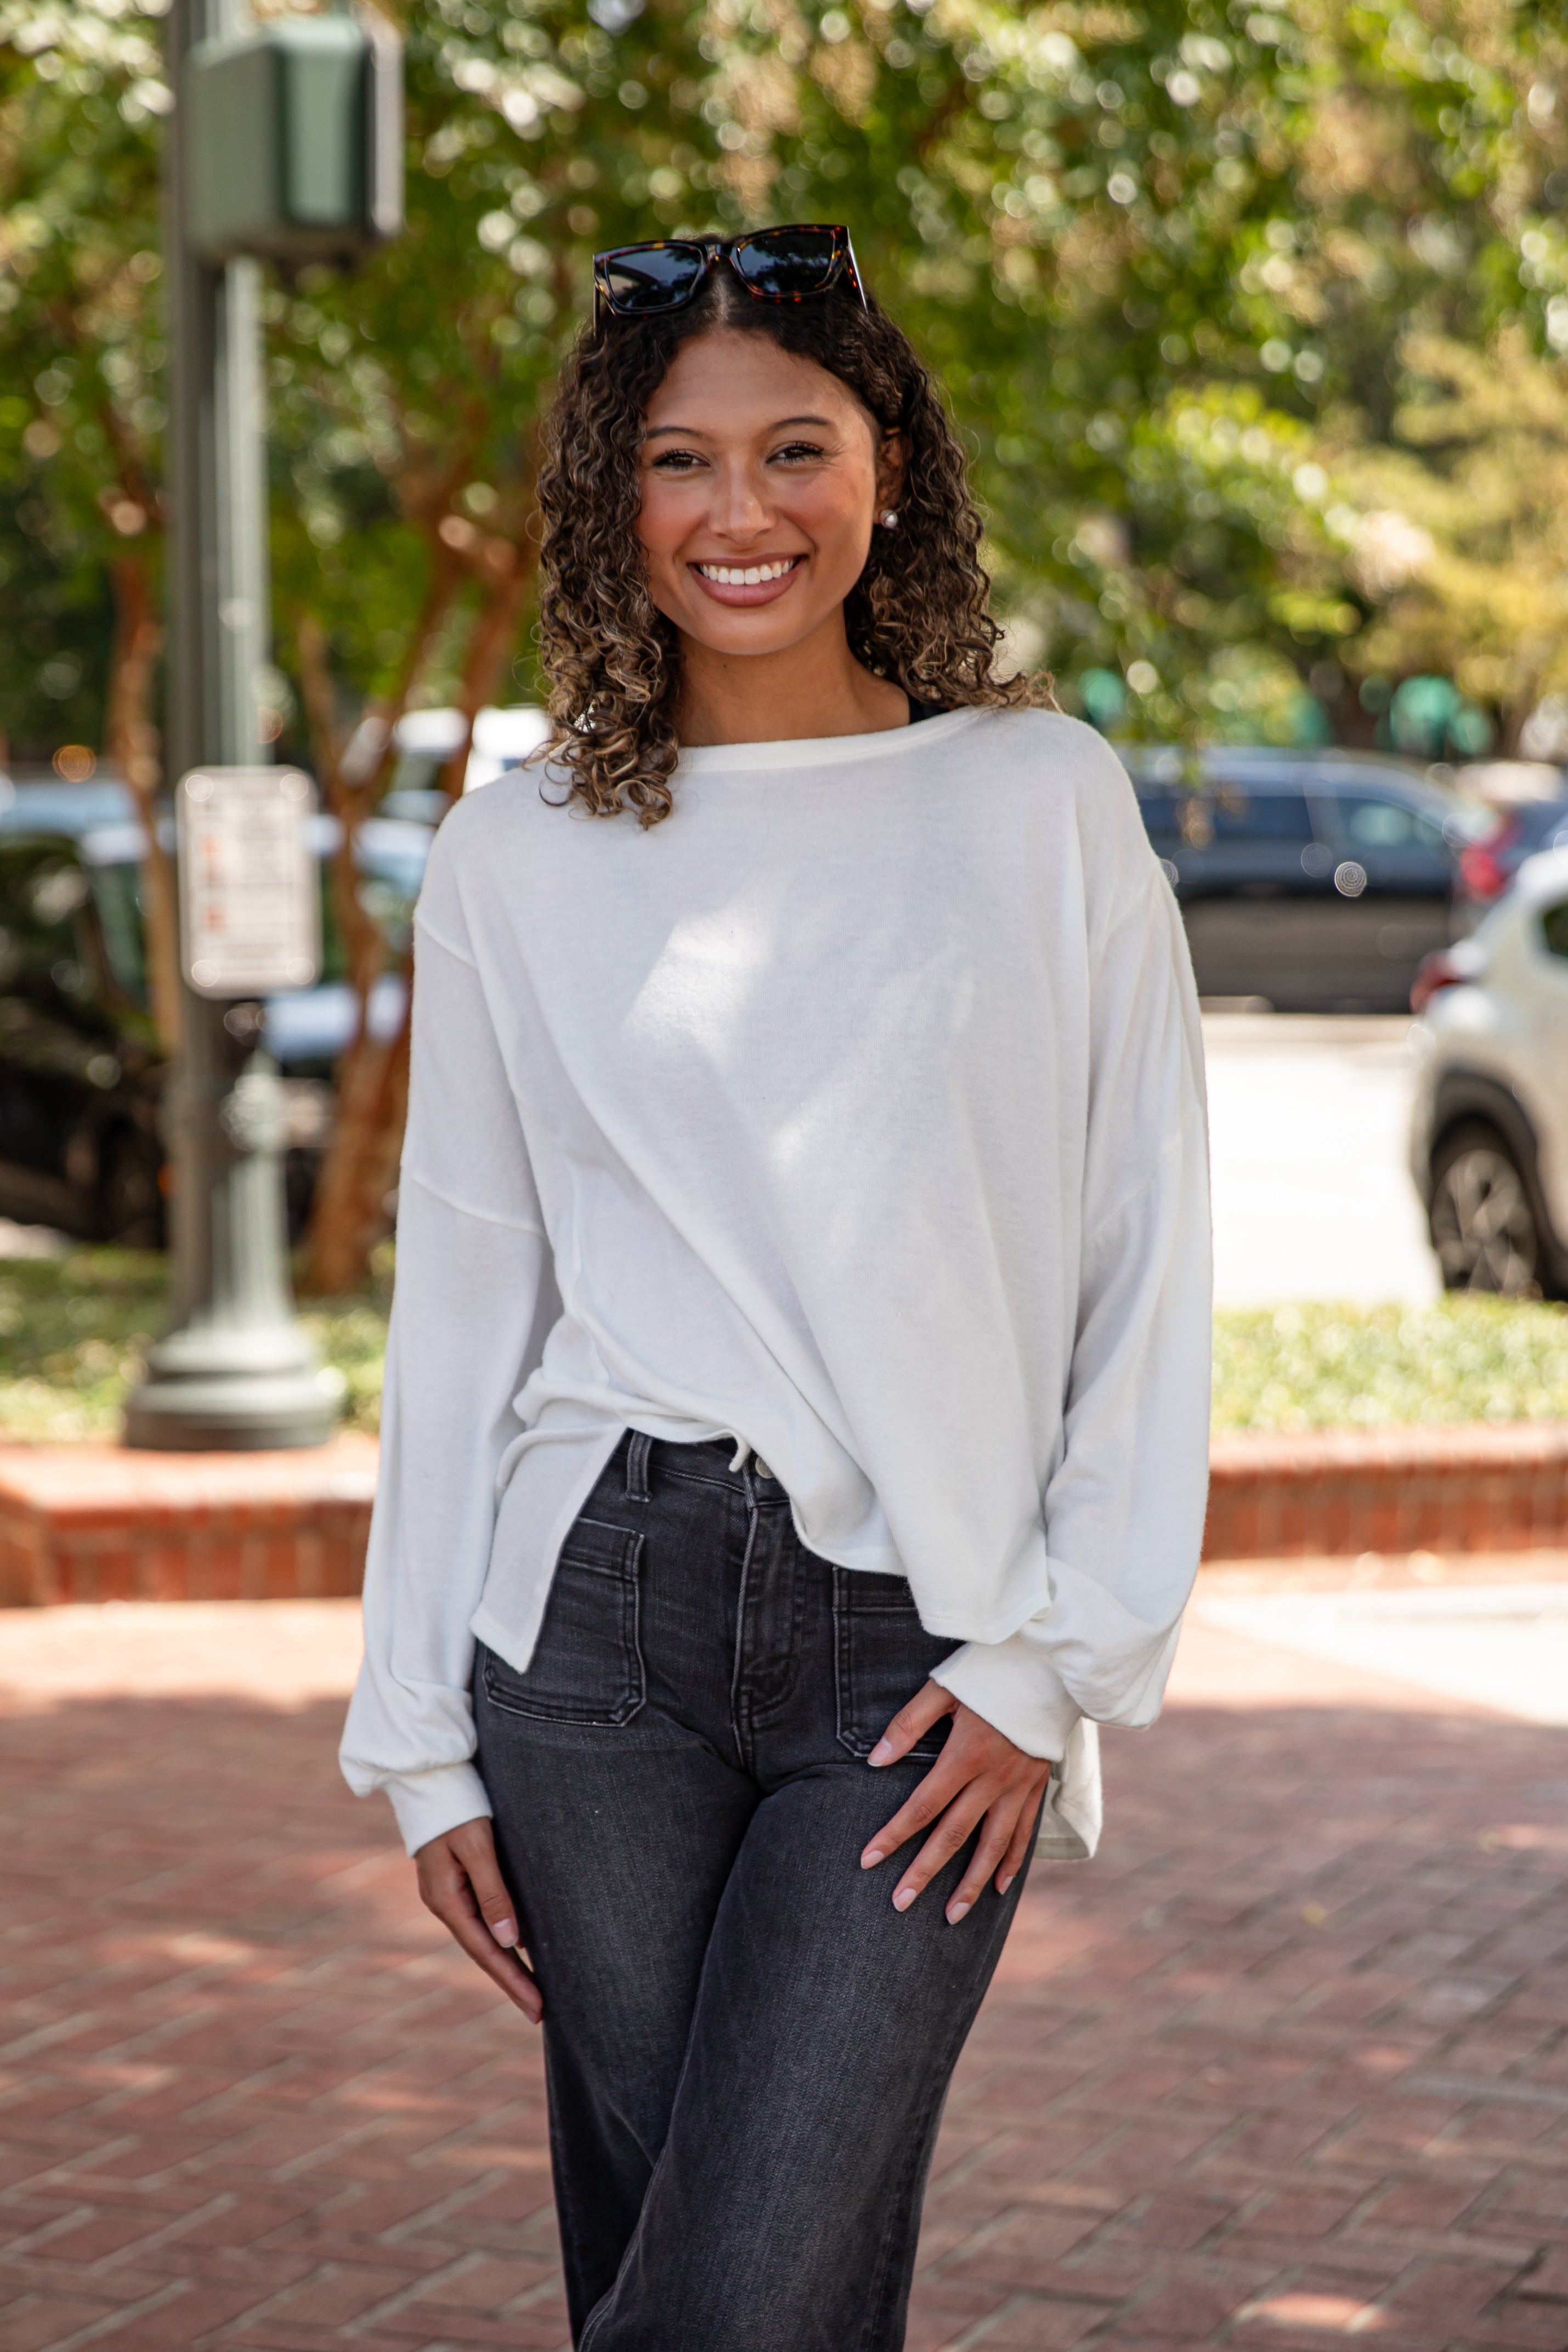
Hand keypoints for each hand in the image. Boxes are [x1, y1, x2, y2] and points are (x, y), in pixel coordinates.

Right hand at [414, 1815, 542, 2022]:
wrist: (430, 1777)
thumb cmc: (459, 1807)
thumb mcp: (478, 1847)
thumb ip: (493, 1892)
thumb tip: (511, 1941)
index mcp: (447, 1900)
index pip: (486, 1952)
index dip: (512, 1980)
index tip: (537, 2006)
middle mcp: (445, 1903)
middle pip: (484, 1951)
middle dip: (512, 1981)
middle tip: (540, 2012)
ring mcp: (449, 1894)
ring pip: (482, 1938)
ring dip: (507, 1963)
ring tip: (534, 1988)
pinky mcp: (456, 1881)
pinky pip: (481, 1919)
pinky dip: (500, 1938)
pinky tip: (517, 1948)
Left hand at [859, 1683, 1051, 1925]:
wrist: (1052, 1664)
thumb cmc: (990, 1671)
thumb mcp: (944, 1687)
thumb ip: (908, 1724)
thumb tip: (874, 1761)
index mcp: (965, 1754)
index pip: (922, 1805)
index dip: (894, 1835)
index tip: (868, 1861)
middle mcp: (993, 1778)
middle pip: (953, 1835)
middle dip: (924, 1872)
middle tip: (900, 1904)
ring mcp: (1018, 1786)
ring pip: (992, 1845)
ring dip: (971, 1883)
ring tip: (952, 1915)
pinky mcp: (1036, 1786)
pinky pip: (1024, 1833)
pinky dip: (1011, 1862)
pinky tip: (998, 1887)